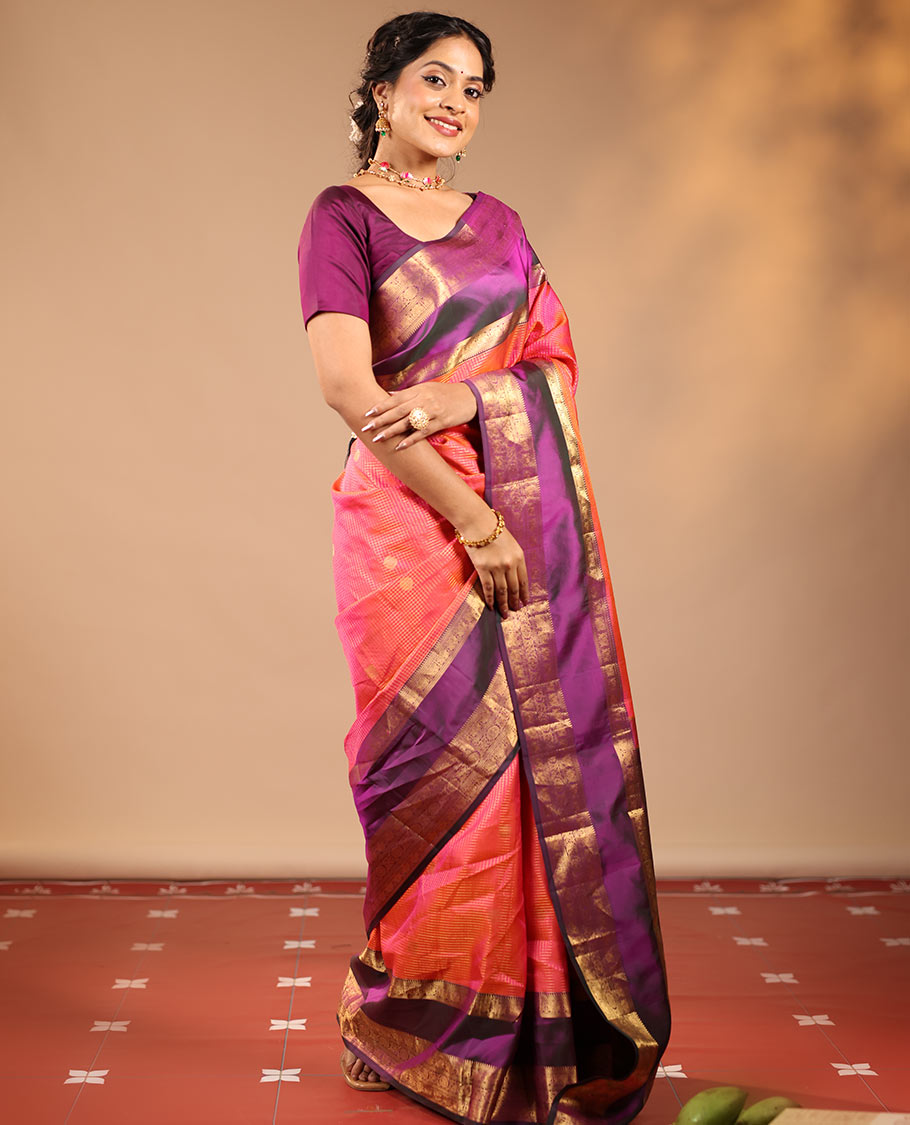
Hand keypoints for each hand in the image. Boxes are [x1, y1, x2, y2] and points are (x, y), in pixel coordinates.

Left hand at [361, 382, 476, 449]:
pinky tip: (400, 446)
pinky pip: (423, 432)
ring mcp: (431, 411)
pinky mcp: (440, 422)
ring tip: (379, 438)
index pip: (394, 399)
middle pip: (398, 411)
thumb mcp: (426, 388)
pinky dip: (411, 439)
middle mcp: (422, 400)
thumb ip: (408, 393)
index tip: (367, 413)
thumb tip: (389, 395)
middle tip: (366, 428)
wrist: (470, 397)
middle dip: (381, 420)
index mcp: (417, 391)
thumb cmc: (446, 393)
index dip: (380, 406)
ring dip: (392, 431)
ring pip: (408, 422)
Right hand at [460, 520, 529, 618]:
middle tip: (515, 611)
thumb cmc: (493, 530)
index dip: (524, 594)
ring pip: (502, 591)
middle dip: (515, 602)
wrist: (478, 522)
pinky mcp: (483, 568)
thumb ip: (514, 559)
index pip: (524, 580)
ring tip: (505, 614)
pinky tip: (491, 606)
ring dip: (504, 604)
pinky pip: (488, 588)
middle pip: (514, 588)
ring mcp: (496, 567)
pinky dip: (490, 599)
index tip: (525, 603)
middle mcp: (510, 564)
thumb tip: (513, 577)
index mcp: (519, 557)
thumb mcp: (511, 543)